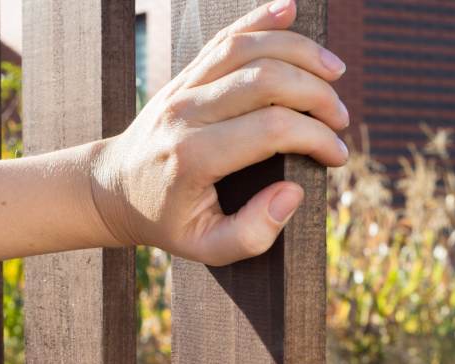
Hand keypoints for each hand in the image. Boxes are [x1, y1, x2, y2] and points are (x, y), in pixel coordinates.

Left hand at [91, 0, 347, 265]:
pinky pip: (223, 37)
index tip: (337, 156)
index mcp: (193, 157)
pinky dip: (259, 20)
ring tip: (334, 71)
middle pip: (264, 80)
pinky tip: (291, 9)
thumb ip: (253, 233)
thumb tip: (293, 193)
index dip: (315, 138)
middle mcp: (186, 114)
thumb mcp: (206, 248)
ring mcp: (181, 88)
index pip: (270, 130)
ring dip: (298, 51)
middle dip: (316, 95)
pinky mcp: (183, 74)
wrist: (113, 190)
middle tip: (341, 118)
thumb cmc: (165, 221)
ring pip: (245, 48)